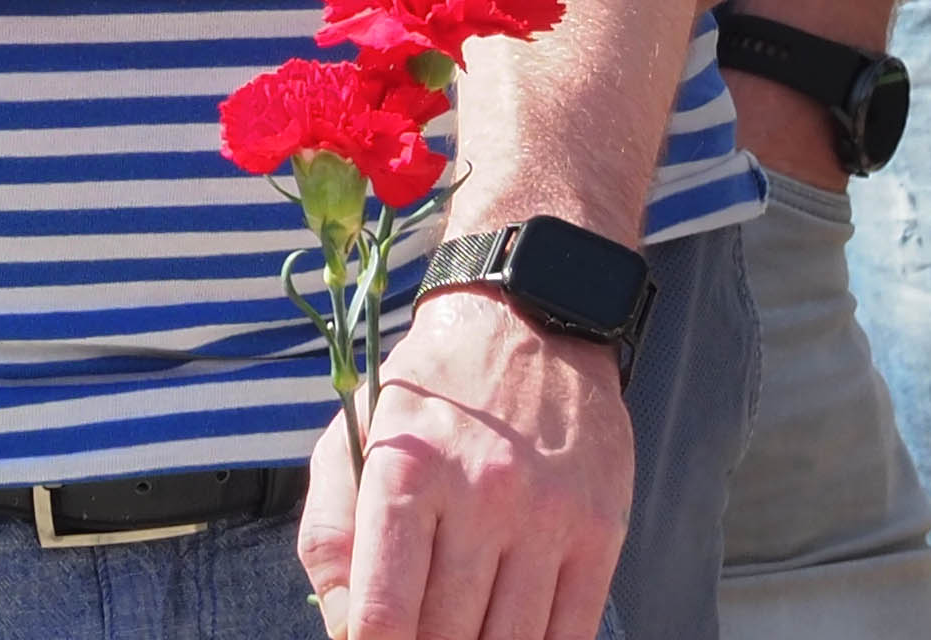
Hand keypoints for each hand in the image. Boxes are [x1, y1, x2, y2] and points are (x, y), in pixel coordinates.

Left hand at [296, 287, 634, 639]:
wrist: (529, 323)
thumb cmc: (429, 399)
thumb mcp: (353, 443)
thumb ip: (330, 541)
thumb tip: (344, 634)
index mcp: (407, 473)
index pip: (383, 614)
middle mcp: (481, 494)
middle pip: (445, 636)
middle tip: (421, 633)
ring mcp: (548, 514)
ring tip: (462, 629)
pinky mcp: (600, 529)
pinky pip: (571, 632)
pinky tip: (510, 633)